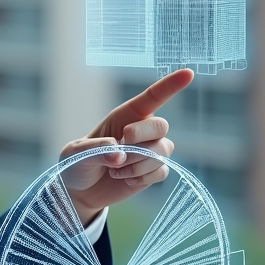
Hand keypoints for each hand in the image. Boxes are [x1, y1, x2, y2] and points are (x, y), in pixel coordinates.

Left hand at [60, 69, 193, 224]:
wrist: (80, 191)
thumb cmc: (76, 164)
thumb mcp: (76, 153)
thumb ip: (96, 150)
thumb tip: (120, 156)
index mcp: (123, 116)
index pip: (151, 98)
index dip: (170, 86)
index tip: (188, 74)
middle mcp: (141, 130)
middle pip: (160, 126)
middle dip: (141, 137)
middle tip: (121, 148)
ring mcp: (150, 151)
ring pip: (162, 151)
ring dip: (137, 163)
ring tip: (114, 169)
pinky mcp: (152, 171)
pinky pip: (160, 172)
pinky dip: (141, 178)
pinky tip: (124, 179)